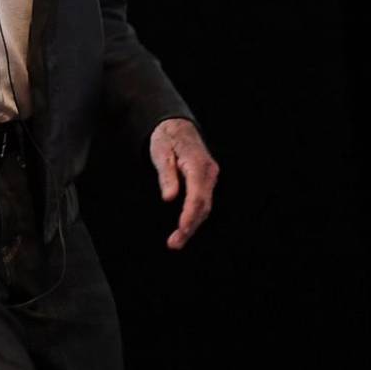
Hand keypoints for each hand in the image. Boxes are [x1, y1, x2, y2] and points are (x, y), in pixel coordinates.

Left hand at [149, 117, 218, 249]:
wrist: (177, 126)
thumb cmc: (167, 138)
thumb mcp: (160, 153)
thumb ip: (166, 176)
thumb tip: (169, 198)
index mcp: (198, 164)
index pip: (197, 196)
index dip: (190, 215)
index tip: (181, 230)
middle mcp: (209, 172)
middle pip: (203, 206)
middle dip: (190, 227)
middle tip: (174, 244)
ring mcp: (209, 177)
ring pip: (204, 207)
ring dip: (192, 225)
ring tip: (176, 242)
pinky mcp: (206, 182)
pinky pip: (202, 202)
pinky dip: (194, 217)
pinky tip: (184, 229)